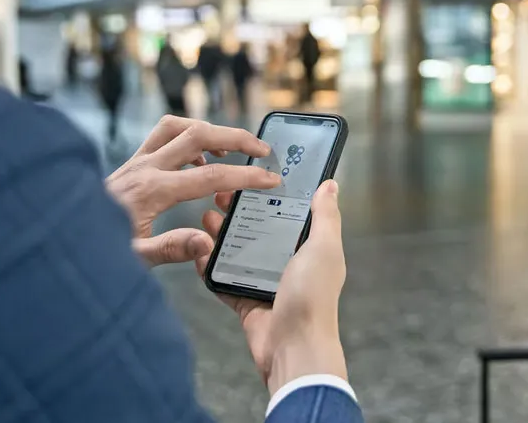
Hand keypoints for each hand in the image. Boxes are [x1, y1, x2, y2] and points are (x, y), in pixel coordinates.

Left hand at [107, 116, 279, 266]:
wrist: (55, 235)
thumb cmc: (92, 250)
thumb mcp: (133, 260)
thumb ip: (171, 249)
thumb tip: (207, 241)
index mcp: (151, 191)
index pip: (211, 176)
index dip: (246, 177)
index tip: (271, 179)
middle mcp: (144, 167)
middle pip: (198, 133)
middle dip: (235, 137)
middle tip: (262, 149)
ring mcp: (135, 161)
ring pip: (177, 126)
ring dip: (207, 130)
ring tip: (229, 150)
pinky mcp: (129, 163)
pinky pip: (162, 136)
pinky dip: (186, 139)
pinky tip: (195, 164)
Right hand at [196, 180, 348, 395]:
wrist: (294, 347)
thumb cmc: (312, 296)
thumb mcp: (323, 248)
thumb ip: (325, 216)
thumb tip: (330, 185)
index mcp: (310, 249)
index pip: (288, 214)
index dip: (270, 195)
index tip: (250, 179)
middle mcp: (288, 264)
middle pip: (259, 230)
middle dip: (239, 213)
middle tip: (220, 197)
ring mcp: (265, 283)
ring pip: (238, 252)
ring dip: (220, 235)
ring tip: (205, 218)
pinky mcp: (245, 301)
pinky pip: (224, 280)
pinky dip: (209, 267)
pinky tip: (197, 250)